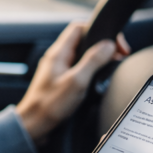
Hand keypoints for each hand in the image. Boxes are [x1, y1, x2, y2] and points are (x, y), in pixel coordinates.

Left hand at [16, 22, 129, 142]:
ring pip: (82, 55)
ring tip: (113, 65)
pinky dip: (92, 70)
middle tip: (119, 55)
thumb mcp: (76, 81)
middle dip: (103, 45)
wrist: (34, 125)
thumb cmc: (49, 105)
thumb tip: (108, 45)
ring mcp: (58, 69)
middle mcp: (57, 58)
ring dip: (98, 58)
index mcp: (58, 52)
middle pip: (83, 41)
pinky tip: (100, 78)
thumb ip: (93, 61)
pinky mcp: (61, 81)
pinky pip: (79, 68)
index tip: (114, 43)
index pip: (79, 27)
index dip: (98, 30)